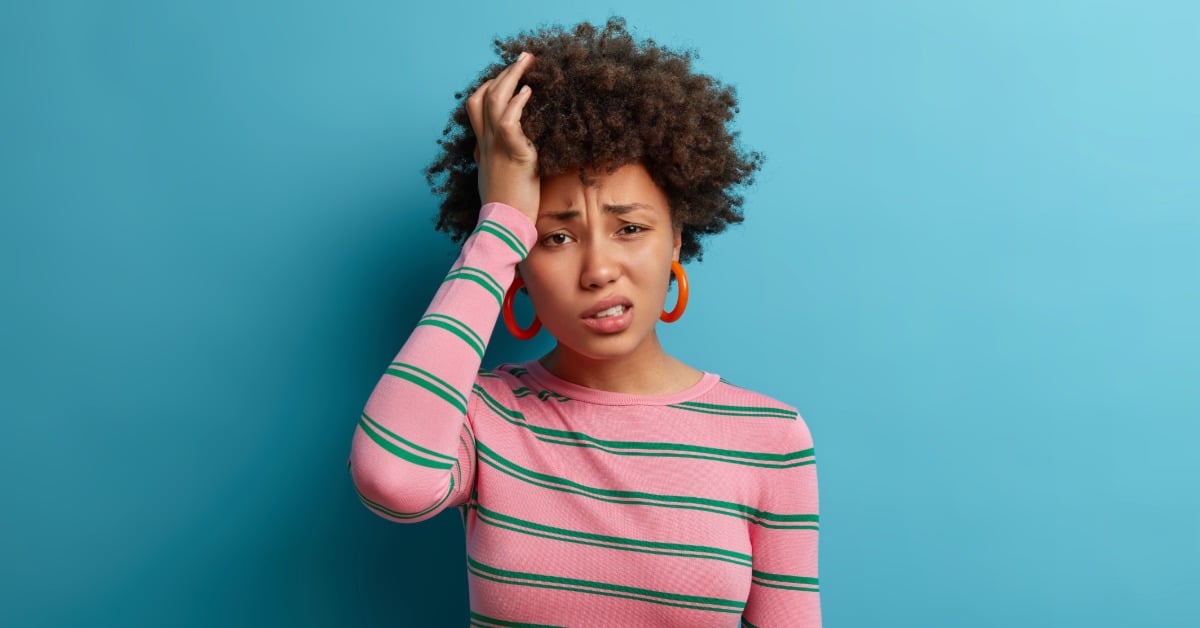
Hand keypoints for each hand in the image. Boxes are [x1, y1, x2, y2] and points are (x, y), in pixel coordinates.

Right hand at [466, 52, 539, 222]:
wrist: (502, 226)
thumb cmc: (504, 208)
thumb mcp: (496, 179)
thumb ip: (496, 162)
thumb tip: (497, 156)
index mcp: (482, 147)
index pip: (476, 107)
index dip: (489, 88)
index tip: (506, 78)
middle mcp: (485, 142)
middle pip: (485, 96)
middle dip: (504, 73)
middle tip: (523, 58)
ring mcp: (496, 146)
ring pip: (495, 99)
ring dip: (511, 76)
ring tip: (527, 62)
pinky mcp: (512, 153)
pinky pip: (509, 120)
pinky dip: (517, 102)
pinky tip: (528, 91)